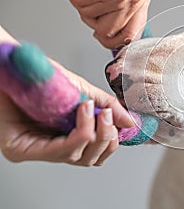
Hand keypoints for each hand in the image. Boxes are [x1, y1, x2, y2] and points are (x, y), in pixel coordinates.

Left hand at [0, 56, 133, 165]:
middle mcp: (49, 148)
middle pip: (90, 160)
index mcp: (62, 137)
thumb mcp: (81, 91)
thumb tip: (128, 121)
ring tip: (97, 110)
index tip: (121, 122)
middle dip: (107, 138)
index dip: (111, 142)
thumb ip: (104, 106)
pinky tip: (84, 110)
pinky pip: (61, 151)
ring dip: (96, 133)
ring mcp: (34, 152)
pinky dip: (81, 131)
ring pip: (79, 158)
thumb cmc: (40, 77)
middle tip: (109, 114)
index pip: (94, 154)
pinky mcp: (20, 150)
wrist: (12, 65)